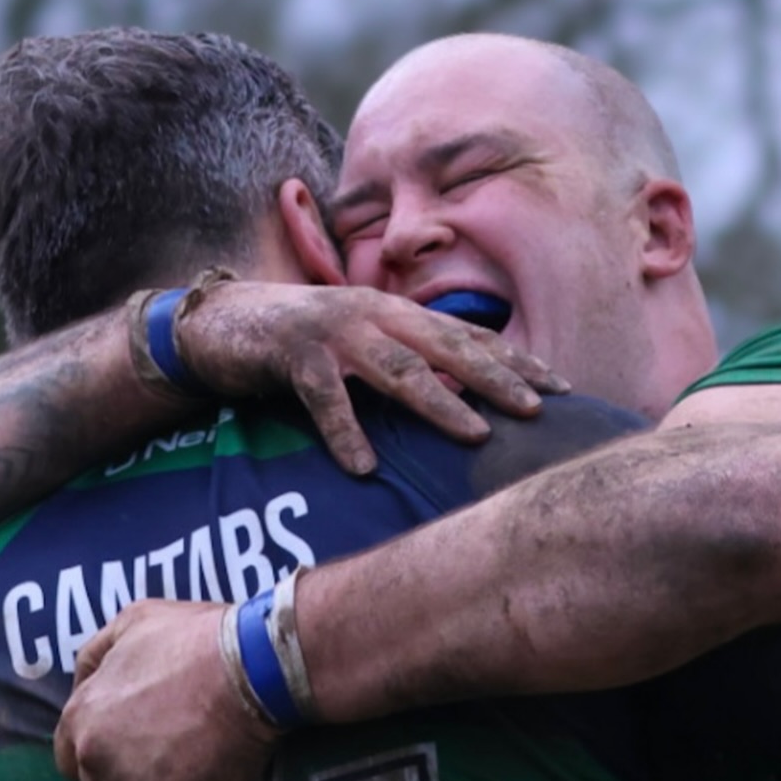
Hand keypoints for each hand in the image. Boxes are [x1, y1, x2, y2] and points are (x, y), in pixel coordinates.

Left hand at [55, 600, 278, 780]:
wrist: (251, 667)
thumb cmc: (195, 639)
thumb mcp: (135, 621)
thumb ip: (102, 653)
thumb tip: (90, 676)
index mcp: (80, 715)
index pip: (68, 756)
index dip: (97, 754)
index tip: (128, 750)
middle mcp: (94, 756)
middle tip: (163, 766)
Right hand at [177, 280, 568, 474]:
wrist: (219, 322)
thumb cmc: (301, 345)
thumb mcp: (362, 350)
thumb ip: (407, 367)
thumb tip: (467, 408)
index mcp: (397, 313)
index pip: (469, 335)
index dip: (516, 360)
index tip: (561, 390)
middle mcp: (374, 313)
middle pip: (447, 345)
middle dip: (497, 377)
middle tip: (538, 410)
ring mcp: (333, 331)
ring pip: (396, 367)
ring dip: (438, 401)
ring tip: (474, 434)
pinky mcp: (291, 353)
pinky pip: (324, 396)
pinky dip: (345, 432)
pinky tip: (363, 466)